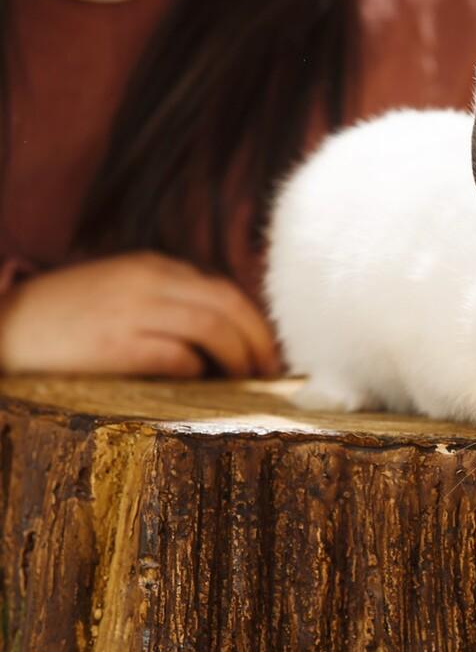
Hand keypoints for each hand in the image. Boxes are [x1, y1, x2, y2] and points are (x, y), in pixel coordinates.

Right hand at [0, 251, 279, 377]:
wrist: (4, 326)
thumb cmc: (68, 318)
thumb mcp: (122, 292)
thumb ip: (168, 302)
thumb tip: (224, 336)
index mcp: (153, 267)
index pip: (225, 290)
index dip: (256, 322)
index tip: (270, 350)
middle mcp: (147, 282)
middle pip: (229, 305)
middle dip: (260, 341)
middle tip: (273, 372)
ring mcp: (131, 312)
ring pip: (212, 328)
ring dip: (239, 358)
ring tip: (248, 382)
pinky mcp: (114, 345)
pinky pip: (177, 356)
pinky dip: (200, 370)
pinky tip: (204, 384)